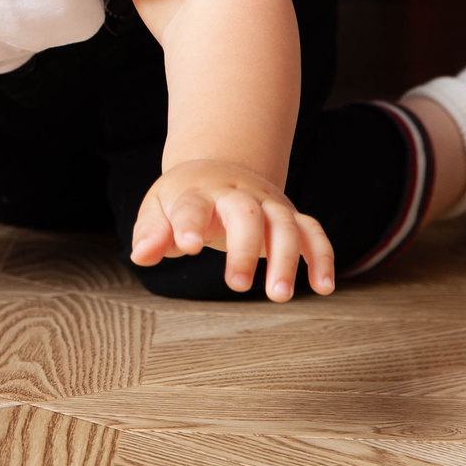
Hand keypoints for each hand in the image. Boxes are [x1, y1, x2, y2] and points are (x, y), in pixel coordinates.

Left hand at [131, 158, 334, 299]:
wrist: (218, 169)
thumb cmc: (183, 199)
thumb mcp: (158, 210)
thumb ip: (151, 233)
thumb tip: (142, 255)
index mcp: (197, 192)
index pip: (193, 205)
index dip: (189, 223)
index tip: (188, 245)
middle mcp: (237, 194)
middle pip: (246, 214)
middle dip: (244, 249)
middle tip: (236, 286)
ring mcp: (267, 203)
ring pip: (284, 224)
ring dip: (286, 259)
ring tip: (279, 296)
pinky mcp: (289, 216)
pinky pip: (313, 232)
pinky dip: (322, 256)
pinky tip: (323, 287)